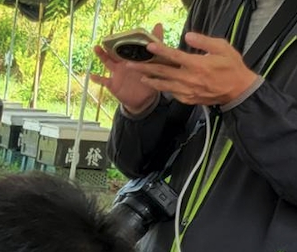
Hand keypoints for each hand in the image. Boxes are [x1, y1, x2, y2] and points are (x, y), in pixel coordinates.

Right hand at [91, 23, 163, 112]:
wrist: (143, 98)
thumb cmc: (149, 77)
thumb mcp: (155, 59)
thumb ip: (157, 42)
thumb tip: (158, 24)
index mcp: (132, 58)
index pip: (124, 46)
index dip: (119, 39)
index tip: (116, 32)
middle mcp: (122, 64)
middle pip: (114, 52)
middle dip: (108, 45)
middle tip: (104, 38)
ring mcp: (116, 74)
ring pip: (107, 63)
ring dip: (102, 56)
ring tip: (96, 48)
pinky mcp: (113, 84)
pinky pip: (103, 81)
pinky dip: (98, 79)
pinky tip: (92, 76)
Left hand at [138, 31, 260, 105]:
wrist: (238, 90)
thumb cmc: (231, 67)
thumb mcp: (222, 48)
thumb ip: (204, 41)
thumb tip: (187, 36)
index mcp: (198, 65)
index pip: (174, 56)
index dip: (160, 50)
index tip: (149, 46)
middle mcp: (189, 78)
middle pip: (162, 72)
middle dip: (145, 68)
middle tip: (130, 64)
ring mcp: (187, 91)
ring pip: (164, 85)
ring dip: (150, 80)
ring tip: (138, 76)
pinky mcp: (188, 99)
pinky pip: (172, 93)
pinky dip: (163, 88)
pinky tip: (155, 84)